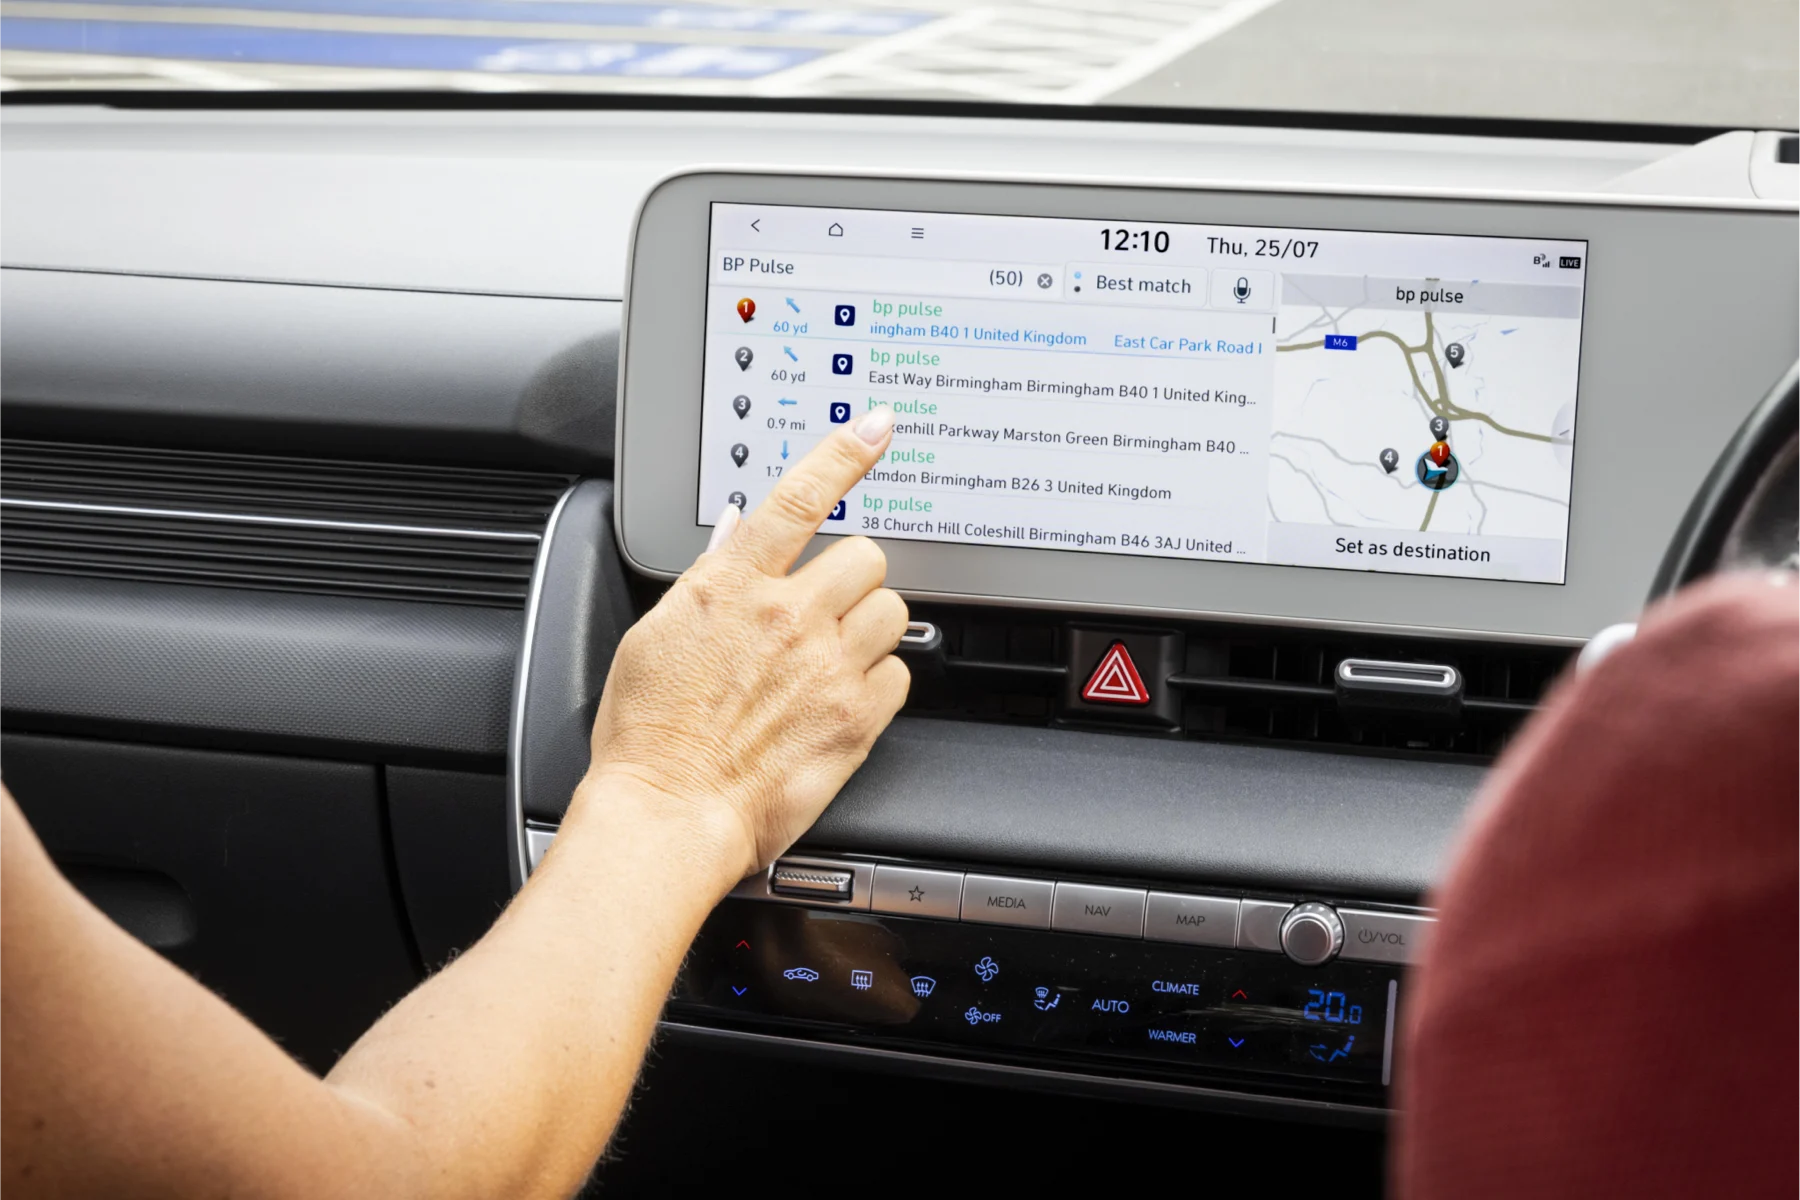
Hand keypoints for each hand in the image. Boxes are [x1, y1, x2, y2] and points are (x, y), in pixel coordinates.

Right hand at [579, 407, 909, 885]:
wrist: (668, 812)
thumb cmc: (649, 736)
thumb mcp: (657, 635)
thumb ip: (709, 580)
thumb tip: (735, 534)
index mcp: (732, 586)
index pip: (800, 497)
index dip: (845, 453)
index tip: (874, 428)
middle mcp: (786, 616)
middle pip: (865, 556)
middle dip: (852, 578)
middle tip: (827, 609)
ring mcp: (826, 665)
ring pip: (891, 610)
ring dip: (869, 628)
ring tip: (832, 659)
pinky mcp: (855, 717)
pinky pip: (899, 673)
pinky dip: (878, 683)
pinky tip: (842, 700)